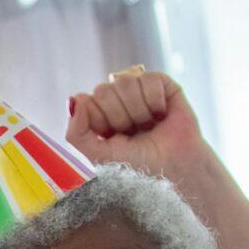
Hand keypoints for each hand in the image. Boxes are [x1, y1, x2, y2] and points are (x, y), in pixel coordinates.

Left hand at [65, 70, 209, 182]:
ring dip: (137, 110)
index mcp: (98, 117)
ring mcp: (138, 91)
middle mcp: (116, 101)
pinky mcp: (162, 85)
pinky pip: (148, 78)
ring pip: (124, 81)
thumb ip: (76, 133)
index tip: (113, 138)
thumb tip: (75, 99)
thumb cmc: (136, 167)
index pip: (86, 100)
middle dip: (118, 117)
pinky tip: (161, 115)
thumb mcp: (97, 156)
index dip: (99, 120)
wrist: (172, 171)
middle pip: (103, 90)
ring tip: (148, 126)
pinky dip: (155, 100)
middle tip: (133, 135)